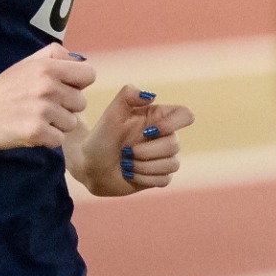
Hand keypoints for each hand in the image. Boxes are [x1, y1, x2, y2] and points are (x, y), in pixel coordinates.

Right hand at [0, 44, 95, 149]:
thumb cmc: (5, 88)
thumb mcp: (28, 62)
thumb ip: (57, 55)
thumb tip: (81, 62)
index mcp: (48, 67)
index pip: (89, 75)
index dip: (79, 84)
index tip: (64, 89)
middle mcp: (48, 87)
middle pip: (81, 103)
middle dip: (66, 107)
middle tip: (43, 106)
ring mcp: (42, 110)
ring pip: (72, 123)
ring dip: (57, 124)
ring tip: (35, 118)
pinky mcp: (36, 132)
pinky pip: (58, 140)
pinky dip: (47, 139)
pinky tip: (31, 130)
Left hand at [67, 84, 194, 196]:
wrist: (90, 167)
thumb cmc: (100, 138)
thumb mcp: (110, 114)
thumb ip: (127, 95)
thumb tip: (151, 95)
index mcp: (157, 117)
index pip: (185, 115)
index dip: (171, 124)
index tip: (148, 131)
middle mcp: (164, 136)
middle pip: (175, 144)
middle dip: (146, 151)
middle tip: (125, 152)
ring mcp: (163, 157)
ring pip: (172, 164)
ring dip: (144, 166)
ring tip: (125, 164)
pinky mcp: (160, 176)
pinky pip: (164, 179)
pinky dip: (144, 178)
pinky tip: (129, 174)